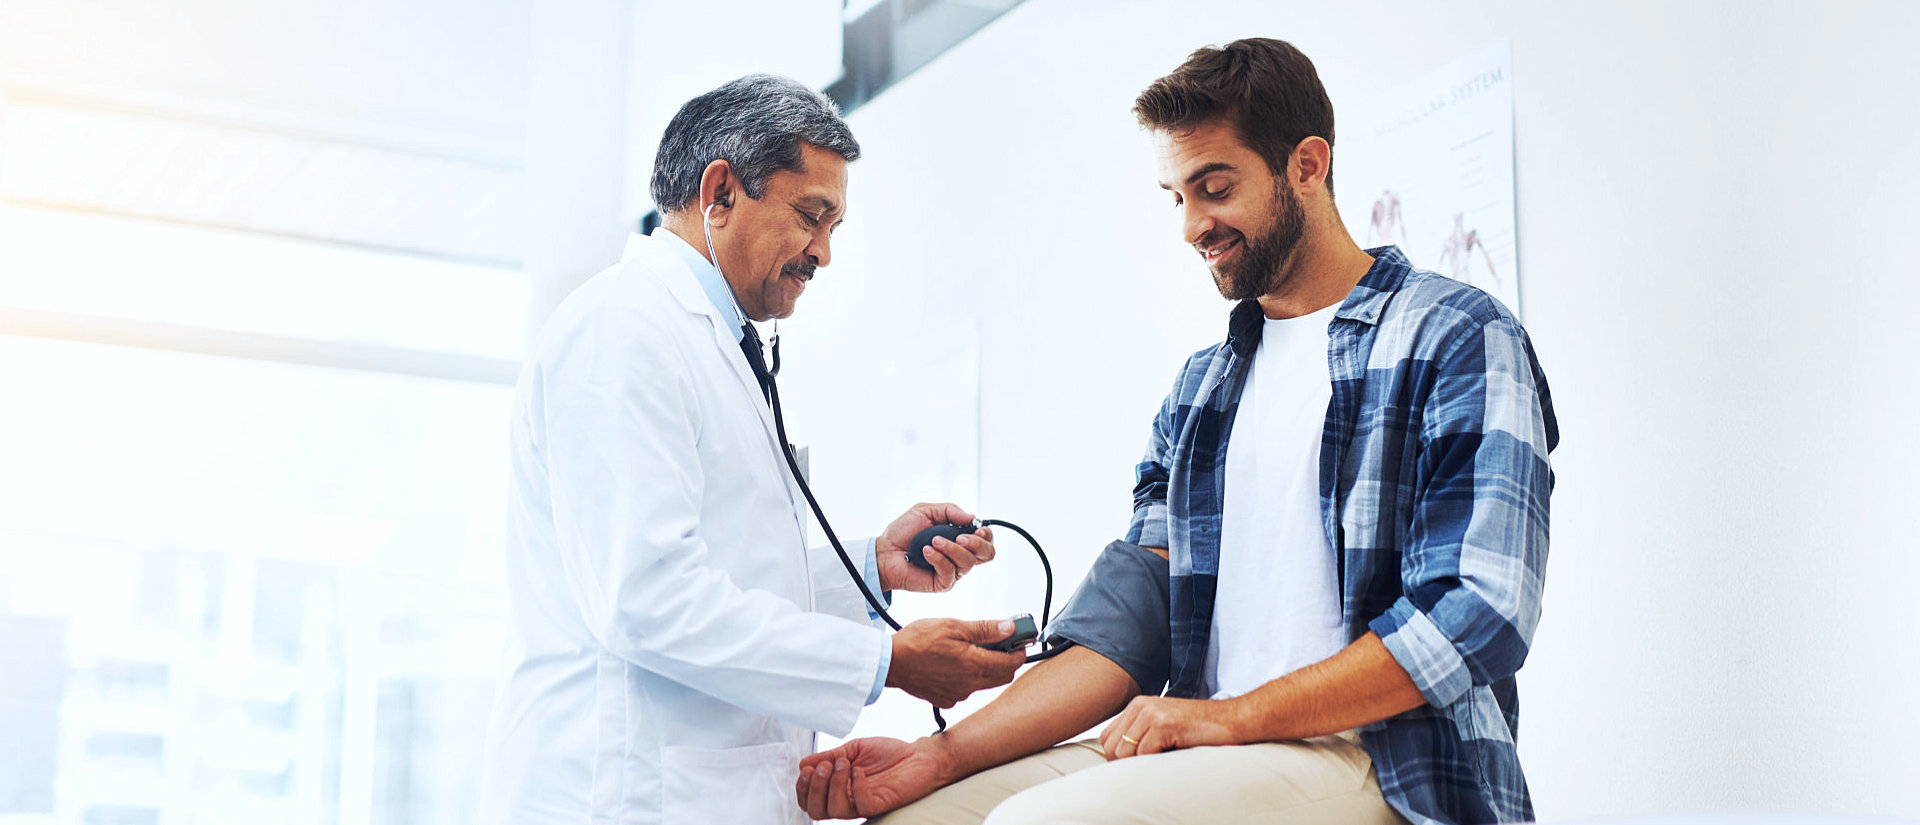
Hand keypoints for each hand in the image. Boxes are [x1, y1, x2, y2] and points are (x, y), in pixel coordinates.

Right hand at [794, 737, 950, 819]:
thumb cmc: (888, 754)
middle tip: (826, 766)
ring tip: (844, 764)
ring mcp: (861, 804)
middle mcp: (846, 800)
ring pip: (834, 810)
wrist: (918, 755)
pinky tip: (860, 771)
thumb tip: (803, 763)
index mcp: (837, 788)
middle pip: (816, 811)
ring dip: (833, 785)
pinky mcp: (878, 805)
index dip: (803, 787)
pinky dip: (855, 786)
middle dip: (814, 788)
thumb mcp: (852, 749)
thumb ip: (829, 756)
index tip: (808, 768)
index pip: (809, 800)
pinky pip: (860, 804)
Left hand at [875, 502, 996, 592]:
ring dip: (951, 548)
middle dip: (977, 543)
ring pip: (968, 562)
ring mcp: (953, 570)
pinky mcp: (943, 582)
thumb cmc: (903, 532)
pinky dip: (938, 558)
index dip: (986, 534)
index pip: (986, 540)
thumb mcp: (926, 511)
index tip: (976, 528)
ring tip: (933, 541)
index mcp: (960, 538)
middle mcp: (960, 555)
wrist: (884, 551)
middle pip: (987, 554)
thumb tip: (973, 518)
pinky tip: (925, 552)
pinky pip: (950, 571)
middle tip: (959, 537)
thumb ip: (950, 511)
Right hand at [886, 618, 1025, 706]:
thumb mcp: (954, 626)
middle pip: (1002, 676)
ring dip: (987, 667)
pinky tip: (954, 663)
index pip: (1013, 663)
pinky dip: (968, 676)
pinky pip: (966, 689)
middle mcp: (970, 685)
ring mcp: (958, 694)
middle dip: (1006, 659)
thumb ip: (985, 629)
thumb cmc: (918, 641)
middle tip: (999, 641)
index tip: (1019, 638)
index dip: (1020, 649)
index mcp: (976, 665)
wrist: (890, 663)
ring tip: (971, 648)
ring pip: (985, 683)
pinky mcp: (946, 699)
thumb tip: (1010, 628)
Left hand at [1098, 695, 1245, 759]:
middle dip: (1126, 763)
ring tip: (1163, 757)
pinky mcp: (1163, 724)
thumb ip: (1140, 734)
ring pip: (1125, 753)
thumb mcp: (1163, 724)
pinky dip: (1154, 762)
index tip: (1136, 764)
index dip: (1117, 757)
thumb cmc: (1199, 727)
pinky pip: (1143, 754)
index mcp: (1137, 705)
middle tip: (1150, 764)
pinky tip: (1172, 753)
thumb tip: (1118, 759)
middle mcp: (1141, 705)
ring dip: (1141, 763)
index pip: (1106, 737)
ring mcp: (1151, 713)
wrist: (1230, 720)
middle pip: (1112, 747)